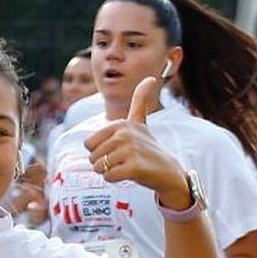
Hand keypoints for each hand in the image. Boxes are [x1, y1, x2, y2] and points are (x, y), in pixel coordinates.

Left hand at [83, 77, 188, 207]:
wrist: (168, 171)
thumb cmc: (149, 148)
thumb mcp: (141, 122)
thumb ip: (140, 100)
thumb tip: (151, 78)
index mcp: (121, 124)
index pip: (88, 143)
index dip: (99, 151)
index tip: (118, 150)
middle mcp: (124, 134)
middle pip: (92, 157)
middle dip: (103, 164)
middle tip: (123, 161)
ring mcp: (130, 150)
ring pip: (99, 167)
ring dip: (110, 172)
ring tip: (126, 167)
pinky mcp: (133, 167)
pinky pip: (108, 177)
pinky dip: (115, 179)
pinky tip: (129, 175)